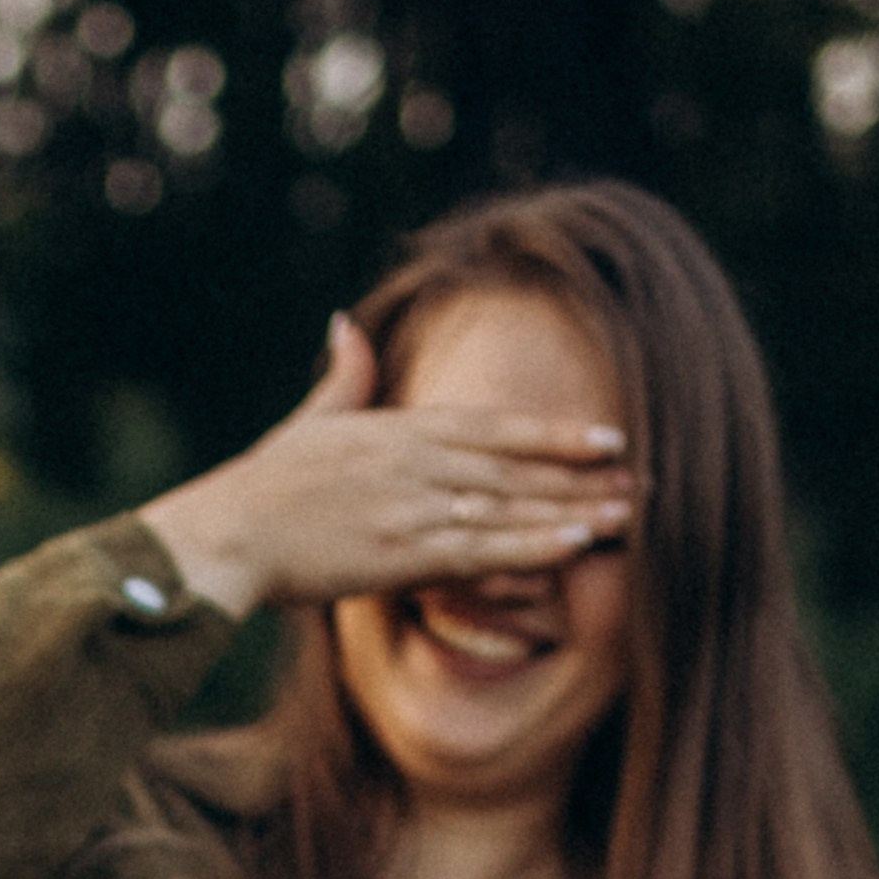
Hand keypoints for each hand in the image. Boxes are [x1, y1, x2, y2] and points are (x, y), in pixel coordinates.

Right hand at [138, 315, 636, 623]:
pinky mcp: (401, 554)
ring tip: (634, 512)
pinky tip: (577, 543)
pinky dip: (532, 544)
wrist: (225, 536)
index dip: (556, 433)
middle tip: (652, 477)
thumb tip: (346, 323)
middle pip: (519, 465)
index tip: (610, 437)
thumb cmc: (260, 490)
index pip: (496, 427)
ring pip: (513, 505)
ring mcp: (412, 507)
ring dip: (575, 508)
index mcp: (400, 431)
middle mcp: (417, 463)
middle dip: (586, 474)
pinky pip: (483, 549)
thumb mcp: (306, 423)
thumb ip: (342, 377)